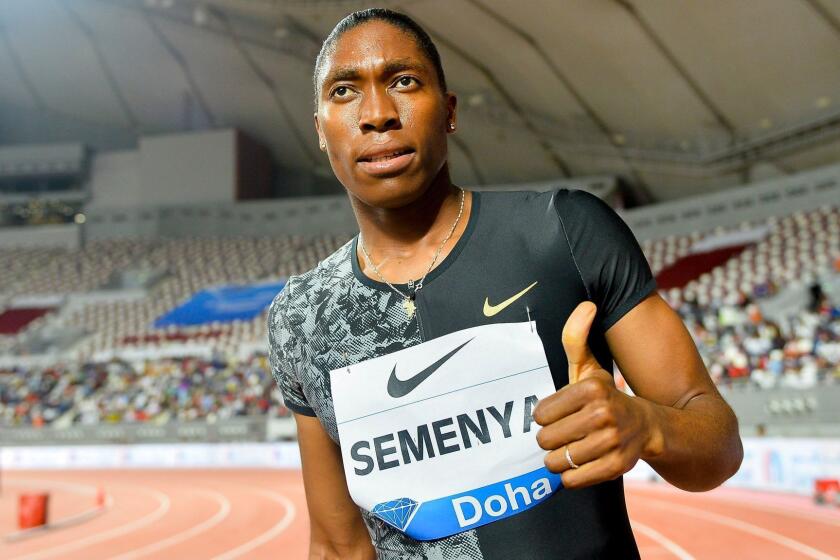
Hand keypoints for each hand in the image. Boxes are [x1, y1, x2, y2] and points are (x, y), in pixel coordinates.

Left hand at [532, 301, 661, 488]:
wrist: (650, 426)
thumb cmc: (606, 396)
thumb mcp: (590, 367)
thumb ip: (576, 338)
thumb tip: (587, 305)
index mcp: (592, 389)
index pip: (541, 414)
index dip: (544, 417)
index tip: (558, 414)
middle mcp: (604, 414)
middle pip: (546, 439)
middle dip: (550, 439)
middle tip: (564, 433)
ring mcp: (613, 442)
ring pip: (557, 462)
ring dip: (559, 459)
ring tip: (571, 448)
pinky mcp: (618, 468)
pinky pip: (572, 480)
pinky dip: (570, 476)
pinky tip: (581, 463)